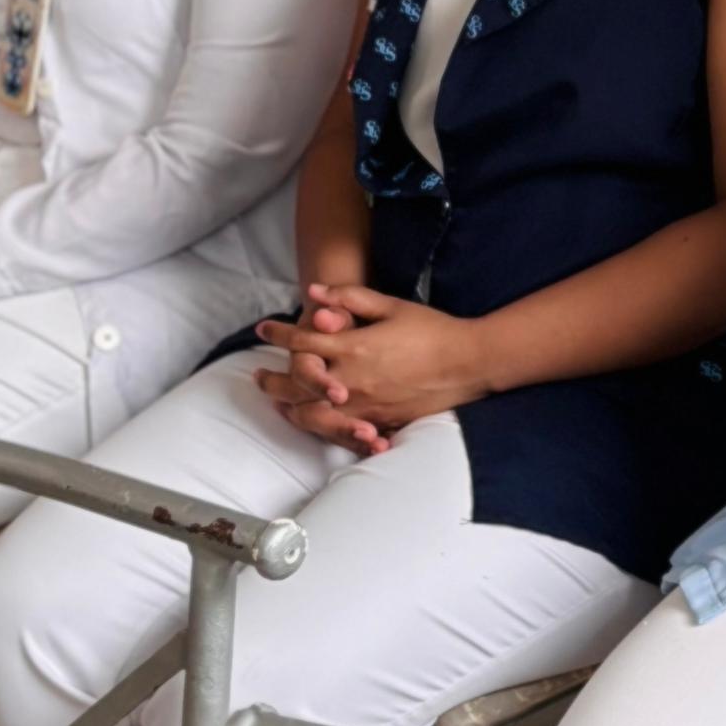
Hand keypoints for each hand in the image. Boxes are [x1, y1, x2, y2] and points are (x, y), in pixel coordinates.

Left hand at [250, 279, 476, 450]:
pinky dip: (319, 428)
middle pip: (296, 385)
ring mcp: (363, 406)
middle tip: (257, 375)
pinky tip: (312, 423)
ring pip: (311, 415)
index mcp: (353, 347)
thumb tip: (314, 292)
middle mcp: (351, 380)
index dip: (277, 333)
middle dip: (270, 380)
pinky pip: (339, 432)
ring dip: (288, 408)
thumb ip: (350, 297)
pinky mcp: (378, 422)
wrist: (468, 363)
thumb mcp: (391, 305)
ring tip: (277, 404)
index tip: (263, 329)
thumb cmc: (432, 329)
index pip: (301, 341)